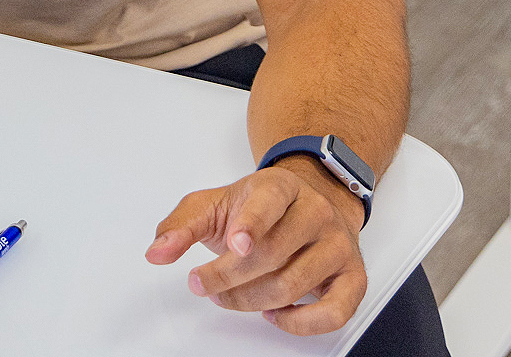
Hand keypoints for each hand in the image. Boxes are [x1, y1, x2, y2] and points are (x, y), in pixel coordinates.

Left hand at [146, 159, 368, 334]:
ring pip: (295, 284)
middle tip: (203, 285)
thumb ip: (182, 225)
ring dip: (252, 301)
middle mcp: (315, 212)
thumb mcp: (215, 205)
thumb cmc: (259, 209)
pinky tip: (274, 314)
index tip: (234, 245)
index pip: (268, 202)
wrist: (309, 205)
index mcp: (280, 186)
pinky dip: (299, 323)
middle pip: (273, 253)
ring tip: (229, 296)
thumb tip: (157, 252)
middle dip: (229, 277)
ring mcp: (338, 245)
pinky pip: (333, 312)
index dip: (251, 225)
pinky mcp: (353, 277)